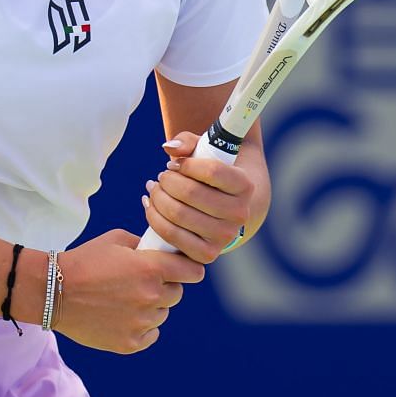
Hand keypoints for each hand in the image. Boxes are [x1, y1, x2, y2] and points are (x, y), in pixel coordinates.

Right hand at [51, 229, 205, 353]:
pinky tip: (122, 316)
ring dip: (151, 307)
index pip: (193, 272)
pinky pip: (151, 334)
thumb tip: (161, 251)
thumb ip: (144, 245)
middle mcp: (152, 297)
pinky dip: (142, 327)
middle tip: (141, 283)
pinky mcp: (130, 343)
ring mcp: (142, 322)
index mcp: (152, 268)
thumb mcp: (115, 240)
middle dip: (164, 287)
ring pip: (162, 315)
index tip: (181, 269)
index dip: (187, 269)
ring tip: (123, 300)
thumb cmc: (83, 261)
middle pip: (177, 294)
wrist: (52, 291)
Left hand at [140, 131, 255, 262]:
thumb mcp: (204, 151)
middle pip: (191, 193)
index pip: (213, 171)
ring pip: (178, 214)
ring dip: (157, 198)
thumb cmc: (209, 174)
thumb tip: (169, 148)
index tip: (173, 165)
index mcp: (245, 185)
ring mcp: (225, 236)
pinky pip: (172, 235)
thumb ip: (187, 142)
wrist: (221, 206)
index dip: (186, 165)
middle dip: (167, 181)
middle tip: (160, 177)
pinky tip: (150, 206)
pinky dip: (154, 218)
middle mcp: (240, 213)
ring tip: (152, 189)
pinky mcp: (207, 254)